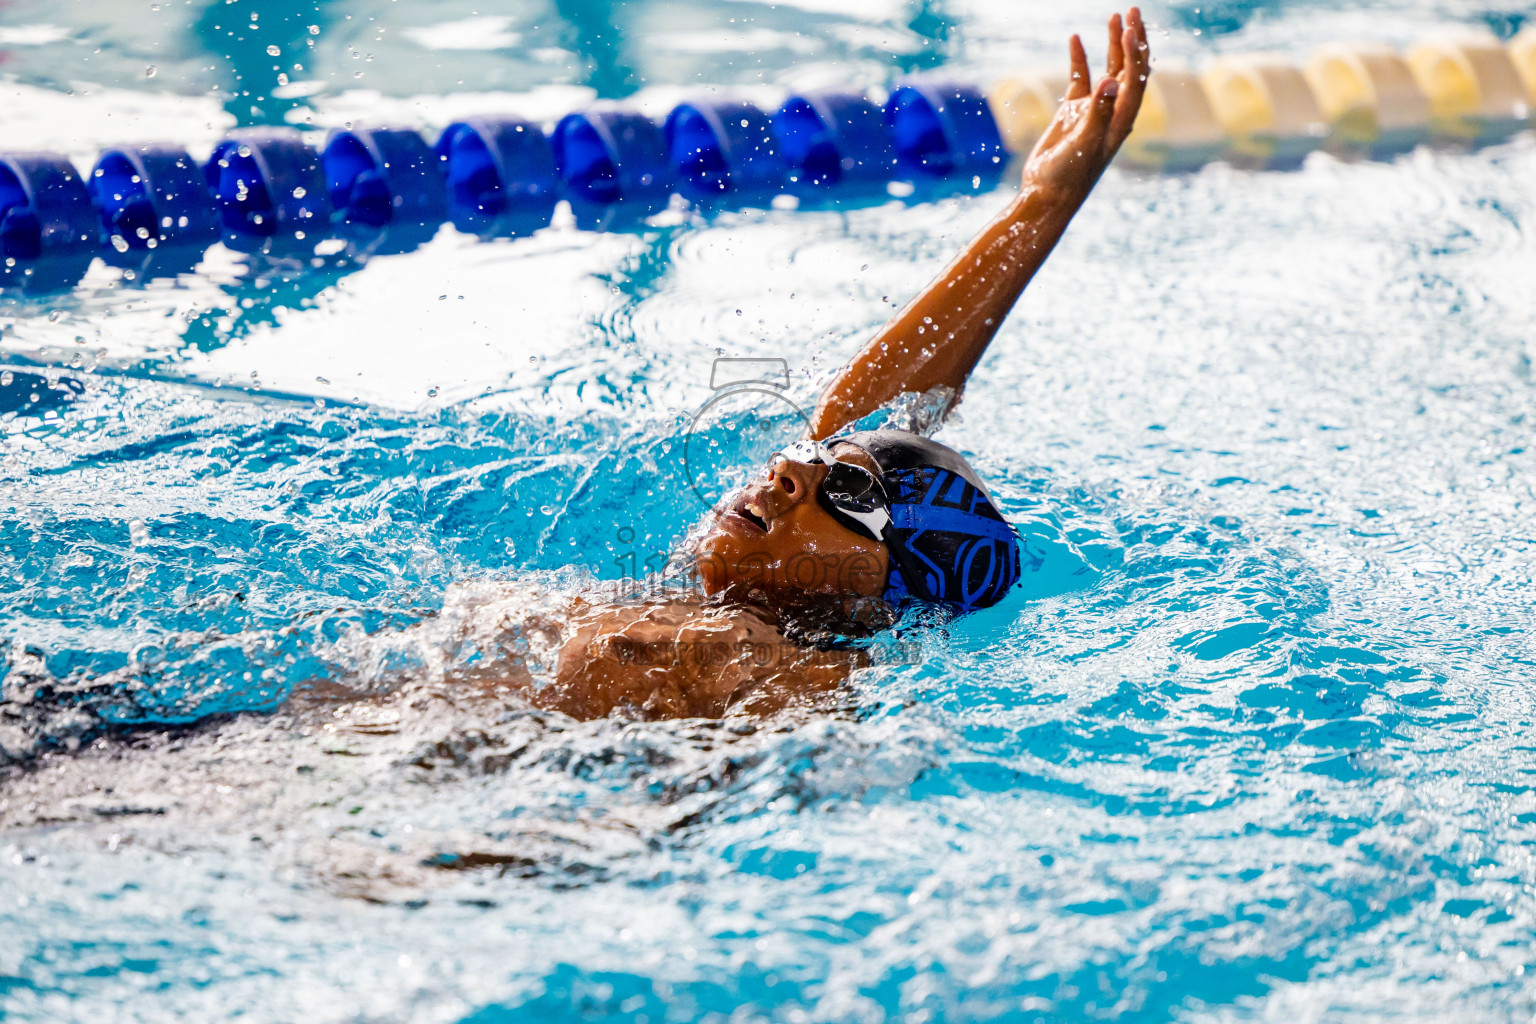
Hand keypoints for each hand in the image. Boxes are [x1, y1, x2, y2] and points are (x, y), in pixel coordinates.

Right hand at [1021, 8, 1149, 199]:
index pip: (1135, 79)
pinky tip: (1075, 40)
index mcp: (1121, 120)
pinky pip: (1080, 79)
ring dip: (1113, 44)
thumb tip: (1109, 80)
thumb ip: (1097, 112)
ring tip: (1114, 17)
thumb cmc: (1068, 176)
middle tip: (1133, 11)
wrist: (1046, 194)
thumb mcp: (1084, 144)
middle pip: (1129, 69)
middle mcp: (1112, 112)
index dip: (1135, 52)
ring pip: (1109, 70)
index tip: (1129, 28)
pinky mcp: (1073, 113)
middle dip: (1133, 40)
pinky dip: (1079, 60)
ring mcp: (1093, 110)